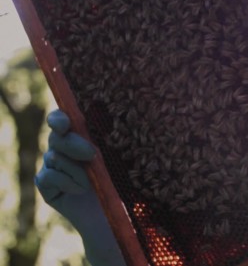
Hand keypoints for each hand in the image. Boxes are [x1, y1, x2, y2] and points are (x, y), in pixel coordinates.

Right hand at [35, 110, 124, 265]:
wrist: (110, 214)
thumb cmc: (117, 182)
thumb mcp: (111, 160)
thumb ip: (100, 144)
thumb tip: (94, 135)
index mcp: (77, 136)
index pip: (60, 120)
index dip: (58, 119)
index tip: (66, 124)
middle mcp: (60, 148)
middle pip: (56, 137)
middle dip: (73, 144)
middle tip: (92, 155)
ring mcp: (50, 166)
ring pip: (54, 157)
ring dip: (77, 170)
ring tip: (92, 182)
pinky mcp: (44, 184)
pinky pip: (48, 176)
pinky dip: (67, 183)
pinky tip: (80, 190)